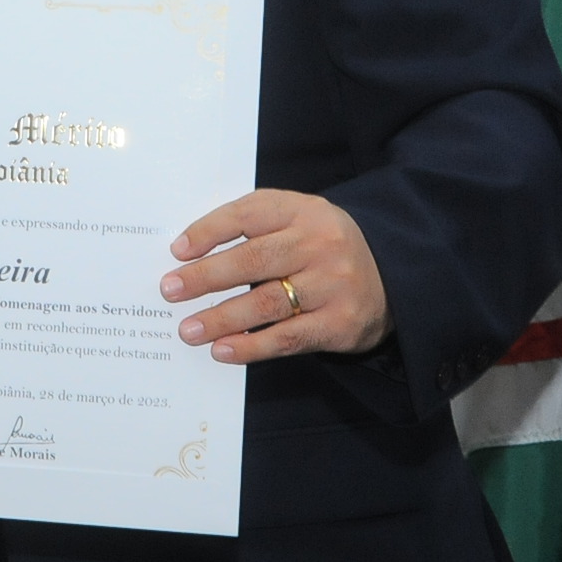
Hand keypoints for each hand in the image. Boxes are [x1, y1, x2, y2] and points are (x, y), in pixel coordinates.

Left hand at [160, 189, 392, 362]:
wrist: (391, 273)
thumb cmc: (321, 245)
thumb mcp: (295, 219)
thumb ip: (251, 226)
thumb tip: (189, 254)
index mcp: (302, 211)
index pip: (248, 214)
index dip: (209, 231)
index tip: (177, 251)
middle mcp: (320, 244)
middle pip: (253, 259)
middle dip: (206, 277)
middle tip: (170, 290)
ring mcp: (333, 285)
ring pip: (267, 302)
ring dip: (221, 318)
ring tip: (189, 329)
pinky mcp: (340, 323)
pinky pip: (287, 337)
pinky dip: (251, 346)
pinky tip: (223, 350)